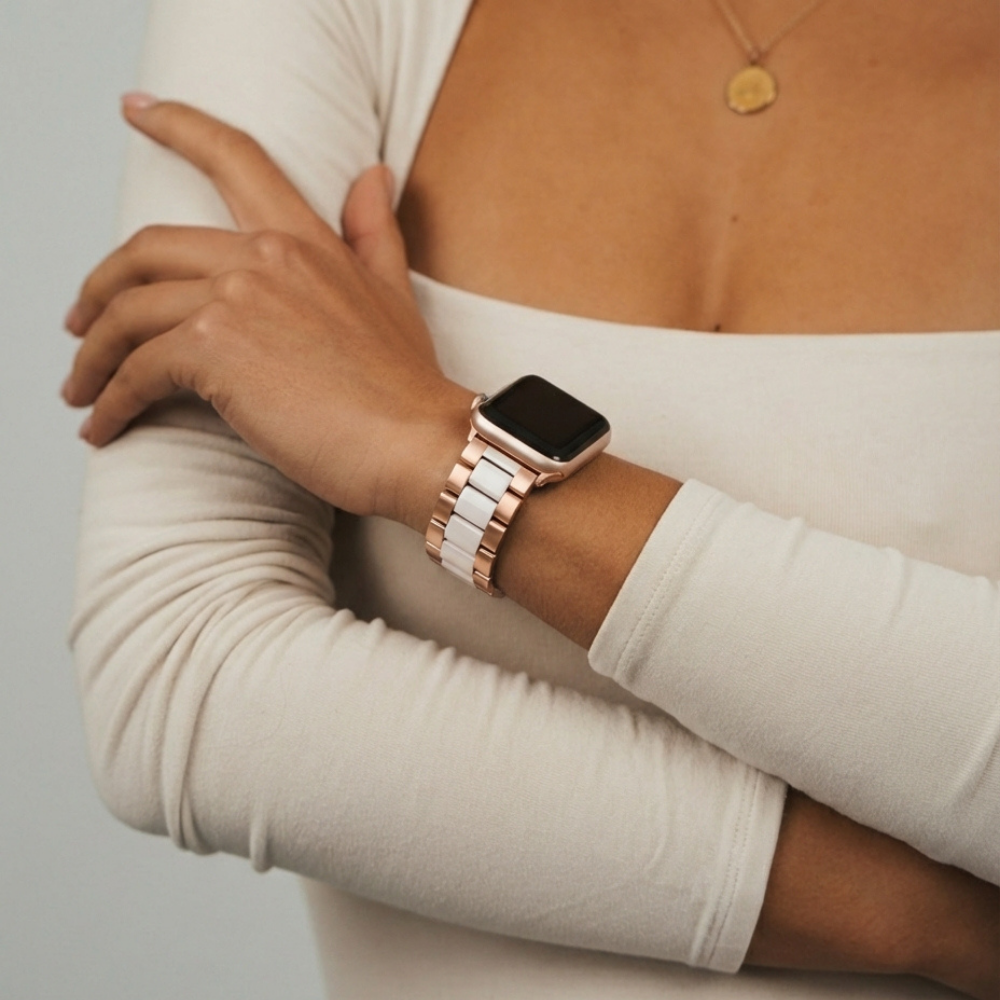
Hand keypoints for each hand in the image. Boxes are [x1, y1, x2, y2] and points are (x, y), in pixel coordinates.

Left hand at [63, 95, 473, 522]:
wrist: (417, 443)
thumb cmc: (406, 387)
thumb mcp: (394, 294)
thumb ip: (374, 232)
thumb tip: (375, 175)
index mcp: (304, 241)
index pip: (236, 159)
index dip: (178, 126)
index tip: (138, 110)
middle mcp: (264, 257)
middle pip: (147, 248)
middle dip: (99, 288)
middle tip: (83, 321)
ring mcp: (237, 300)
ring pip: (128, 311)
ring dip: (93, 354)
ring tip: (84, 389)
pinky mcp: (215, 353)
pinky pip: (136, 368)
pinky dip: (111, 398)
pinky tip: (106, 423)